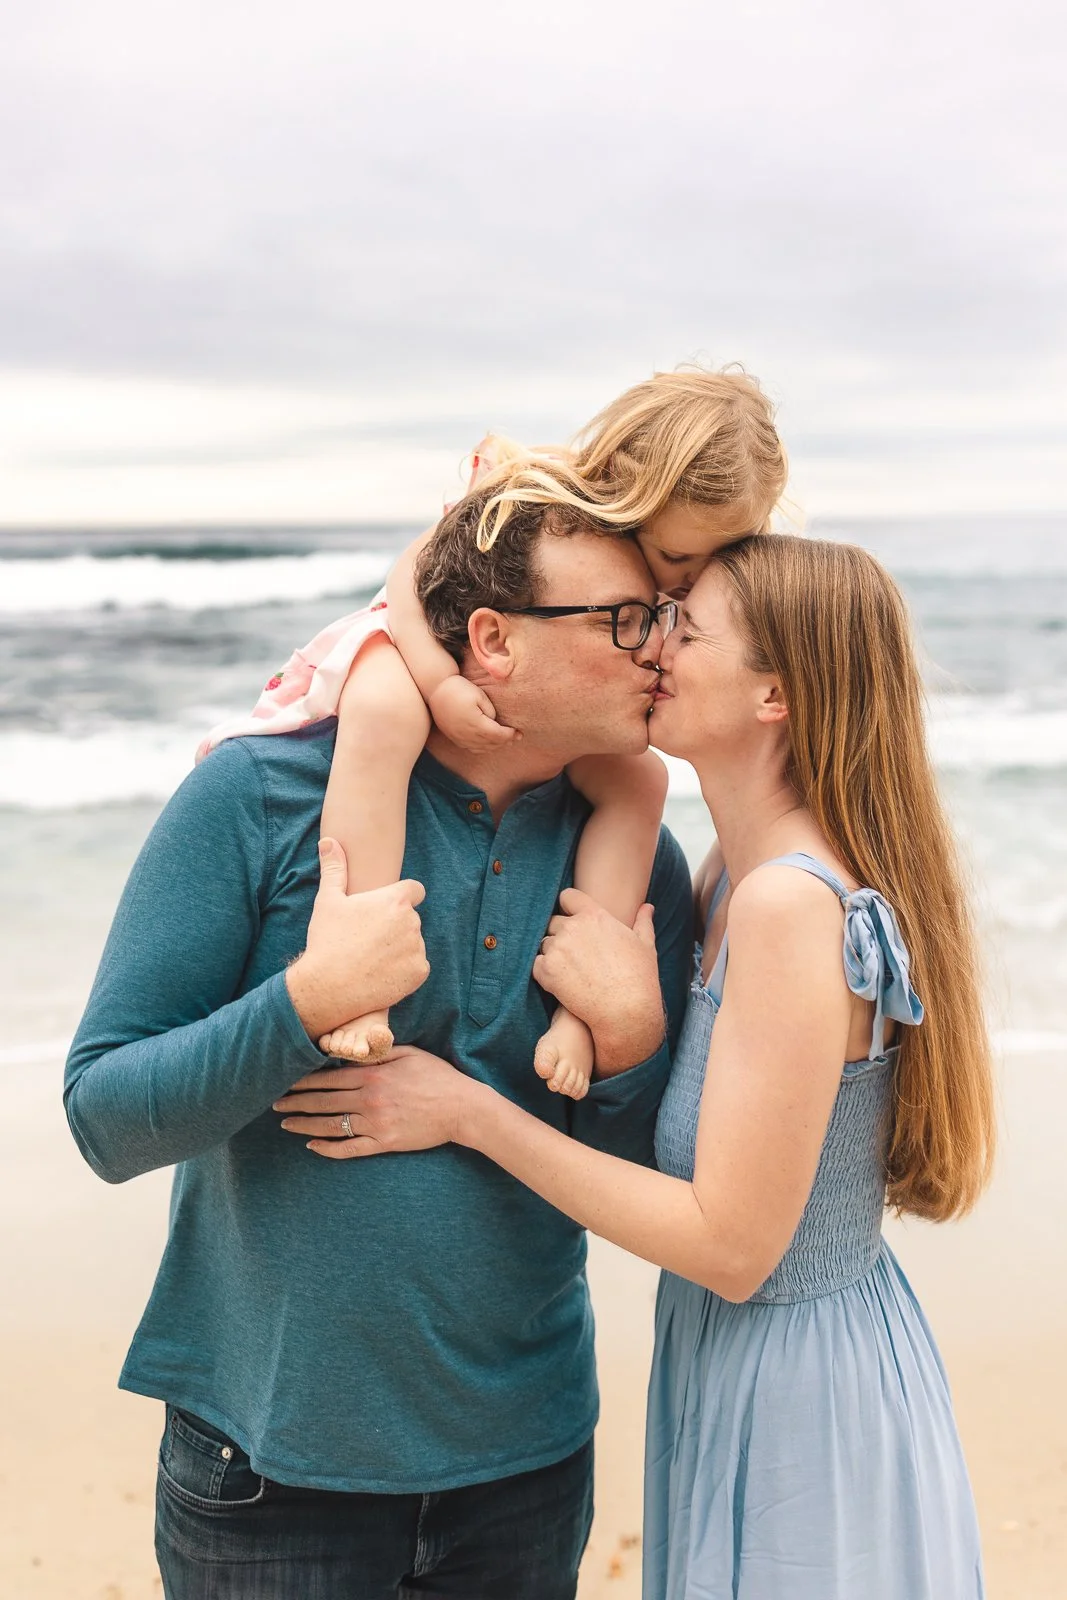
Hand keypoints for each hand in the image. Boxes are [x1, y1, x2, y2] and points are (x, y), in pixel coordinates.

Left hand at [273, 1045, 476, 1158]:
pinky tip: (312, 1147)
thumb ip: (379, 1053)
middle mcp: (369, 1100)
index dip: (303, 1082)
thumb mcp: (409, 1054)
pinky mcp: (384, 1143)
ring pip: (330, 1126)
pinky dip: (328, 1149)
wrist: (462, 1107)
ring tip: (286, 1124)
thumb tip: (353, 1050)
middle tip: (274, 1103)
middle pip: (323, 1102)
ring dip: (304, 1125)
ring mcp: (375, 1124)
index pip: (328, 1079)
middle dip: (295, 1102)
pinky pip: (349, 1149)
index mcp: (373, 1075)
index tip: (284, 1082)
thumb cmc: (437, 1077)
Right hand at [285, 840, 429, 1042]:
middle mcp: (411, 922)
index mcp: (395, 901)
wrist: (328, 988)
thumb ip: (334, 869)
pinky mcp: (419, 972)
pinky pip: (417, 966)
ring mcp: (417, 948)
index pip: (414, 890)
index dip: (402, 898)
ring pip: (413, 943)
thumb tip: (329, 841)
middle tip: (368, 939)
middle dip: (395, 926)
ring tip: (372, 958)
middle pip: (411, 919)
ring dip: (400, 948)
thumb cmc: (326, 941)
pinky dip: (404, 971)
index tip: (385, 910)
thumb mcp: (327, 901)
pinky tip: (381, 973)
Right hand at [429, 675, 518, 749]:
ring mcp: (458, 737)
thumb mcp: (480, 695)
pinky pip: (470, 748)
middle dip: (505, 741)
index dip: (510, 735)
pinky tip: (488, 742)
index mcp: (476, 723)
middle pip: (491, 744)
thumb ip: (491, 712)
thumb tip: (495, 723)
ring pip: (481, 748)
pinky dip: (482, 748)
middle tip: (516, 737)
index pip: (498, 735)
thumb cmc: (460, 688)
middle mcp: (466, 734)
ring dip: (494, 746)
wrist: (435, 689)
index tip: (518, 732)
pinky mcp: (453, 737)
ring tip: (505, 740)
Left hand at [533, 890, 664, 1074]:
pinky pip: (536, 965)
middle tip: (574, 953)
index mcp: (594, 916)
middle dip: (560, 934)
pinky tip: (561, 982)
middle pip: (553, 921)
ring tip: (570, 971)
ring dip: (552, 954)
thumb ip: (643, 922)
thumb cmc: (639, 978)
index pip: (567, 897)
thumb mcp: (645, 945)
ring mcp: (558, 949)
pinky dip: (544, 972)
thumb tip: (647, 907)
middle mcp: (573, 928)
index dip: (568, 907)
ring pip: (544, 944)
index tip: (571, 918)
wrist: (626, 1011)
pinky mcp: (546, 971)